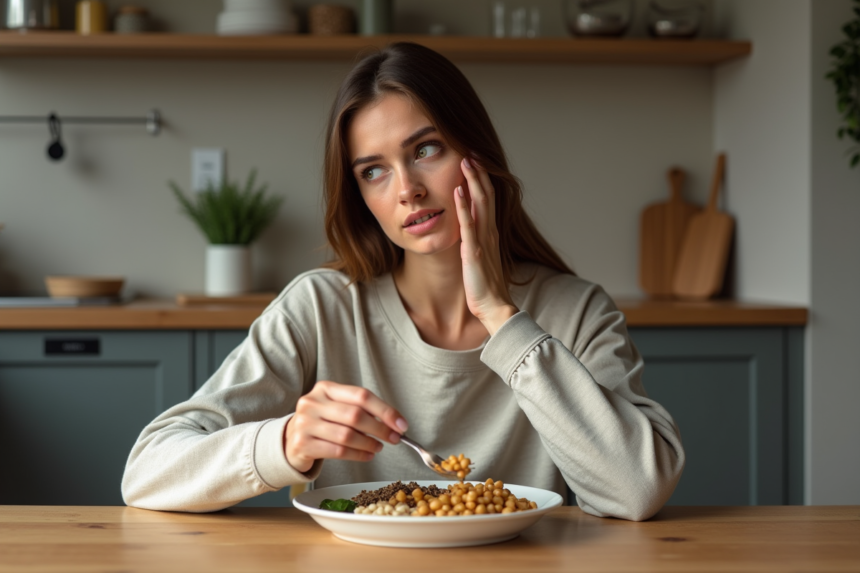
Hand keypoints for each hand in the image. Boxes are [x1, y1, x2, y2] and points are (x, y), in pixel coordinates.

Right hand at [285, 380, 407, 472]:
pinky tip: (367, 455)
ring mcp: (305, 423)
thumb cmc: (321, 423)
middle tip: (394, 438)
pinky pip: (338, 451)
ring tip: (379, 447)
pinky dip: (358, 455)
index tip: (401, 424)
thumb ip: (359, 410)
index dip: (385, 410)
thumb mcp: (336, 408)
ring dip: (369, 443)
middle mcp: (312, 403)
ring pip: (347, 435)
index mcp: (325, 388)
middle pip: (355, 415)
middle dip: (380, 429)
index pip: (361, 396)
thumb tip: (392, 422)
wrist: (289, 440)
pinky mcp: (302, 444)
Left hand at [455, 157, 518, 334]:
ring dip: (472, 181)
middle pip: (486, 195)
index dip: (482, 179)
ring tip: (466, 161)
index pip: (488, 199)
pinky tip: (458, 190)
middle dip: (478, 172)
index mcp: (491, 233)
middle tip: (470, 152)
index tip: (475, 161)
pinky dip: (463, 206)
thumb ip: (478, 240)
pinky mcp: (473, 251)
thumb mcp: (482, 257)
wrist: (495, 306)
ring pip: (480, 203)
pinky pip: (468, 224)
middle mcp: (490, 232)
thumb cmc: (486, 285)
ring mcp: (483, 240)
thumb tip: (471, 228)